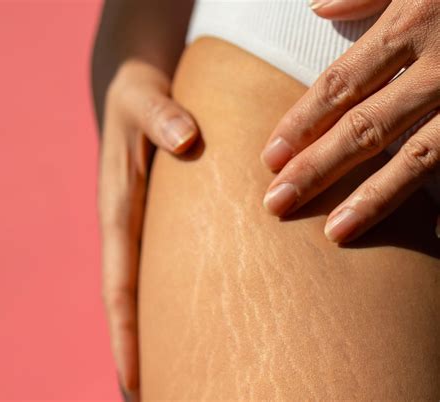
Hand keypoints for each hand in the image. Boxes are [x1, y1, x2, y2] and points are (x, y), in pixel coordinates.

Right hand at [99, 60, 197, 400]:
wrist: (138, 93)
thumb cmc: (140, 100)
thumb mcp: (145, 100)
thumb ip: (161, 116)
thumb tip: (186, 140)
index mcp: (120, 211)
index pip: (120, 282)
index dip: (125, 332)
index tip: (133, 379)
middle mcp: (133, 229)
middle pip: (136, 302)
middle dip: (142, 351)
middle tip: (155, 401)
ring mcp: (149, 229)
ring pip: (154, 291)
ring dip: (163, 334)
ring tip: (183, 379)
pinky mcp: (167, 222)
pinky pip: (172, 268)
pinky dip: (181, 300)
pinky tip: (202, 320)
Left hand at [261, 0, 438, 242]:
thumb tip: (317, 8)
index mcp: (414, 21)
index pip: (339, 85)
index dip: (301, 123)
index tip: (270, 158)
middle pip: (365, 128)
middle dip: (318, 169)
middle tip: (277, 203)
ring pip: (418, 156)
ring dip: (373, 198)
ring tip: (335, 232)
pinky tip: (428, 232)